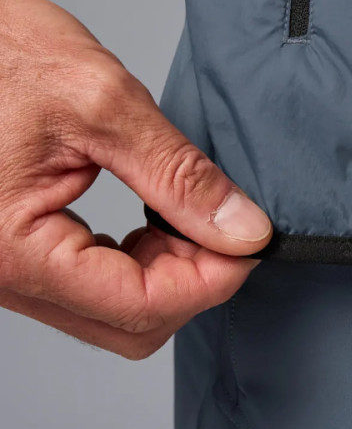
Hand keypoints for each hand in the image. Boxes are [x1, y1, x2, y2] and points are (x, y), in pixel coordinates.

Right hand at [0, 0, 271, 358]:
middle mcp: (4, 275)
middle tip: (221, 228)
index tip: (249, 244)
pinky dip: (136, 265)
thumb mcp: (101, 102)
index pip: (141, 305)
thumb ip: (180, 175)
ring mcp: (8, 272)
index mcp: (14, 248)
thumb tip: (244, 230)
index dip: (212, 280)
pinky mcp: (18, 258)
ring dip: (166, 276)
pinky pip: (92, 291)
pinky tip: (152, 223)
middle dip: (191, 283)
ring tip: (183, 216)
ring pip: (115, 316)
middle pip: (131, 327)